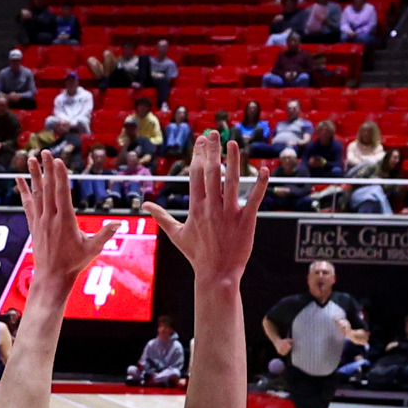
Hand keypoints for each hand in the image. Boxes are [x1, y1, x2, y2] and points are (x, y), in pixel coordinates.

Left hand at [13, 153, 114, 299]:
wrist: (52, 277)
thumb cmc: (74, 264)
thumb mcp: (93, 249)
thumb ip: (105, 234)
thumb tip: (119, 223)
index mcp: (65, 221)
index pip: (62, 193)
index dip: (60, 176)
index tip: (58, 161)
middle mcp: (50, 218)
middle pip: (48, 189)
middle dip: (47, 169)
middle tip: (44, 152)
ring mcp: (40, 221)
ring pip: (37, 193)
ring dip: (34, 175)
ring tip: (30, 158)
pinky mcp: (34, 225)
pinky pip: (28, 204)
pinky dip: (23, 191)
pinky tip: (19, 179)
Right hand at [149, 131, 265, 285]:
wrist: (216, 275)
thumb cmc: (197, 255)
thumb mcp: (176, 235)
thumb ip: (161, 217)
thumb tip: (144, 206)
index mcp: (195, 208)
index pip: (196, 175)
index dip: (199, 155)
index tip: (201, 140)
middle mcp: (211, 208)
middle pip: (212, 173)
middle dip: (212, 151)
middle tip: (214, 132)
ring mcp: (229, 213)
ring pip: (232, 181)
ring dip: (233, 160)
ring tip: (233, 142)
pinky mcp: (245, 221)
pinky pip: (253, 199)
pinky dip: (259, 184)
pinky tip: (263, 169)